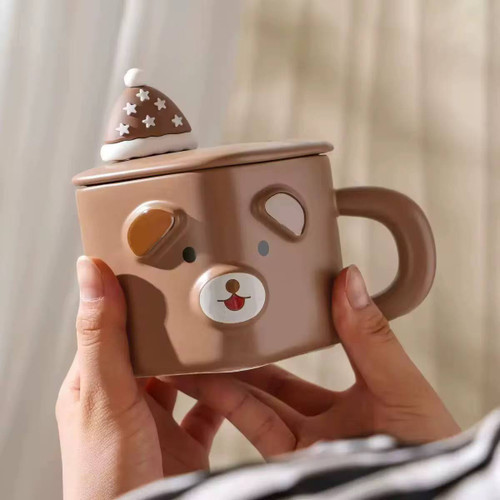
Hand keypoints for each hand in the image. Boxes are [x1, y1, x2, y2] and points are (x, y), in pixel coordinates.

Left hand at [56, 257, 222, 499]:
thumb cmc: (107, 477)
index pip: (114, 325)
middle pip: (154, 348)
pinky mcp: (186, 441)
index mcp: (96, 383)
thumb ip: (103, 336)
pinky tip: (239, 377)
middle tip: (198, 290)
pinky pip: (211, 407)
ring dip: (203, 357)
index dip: (132, 295)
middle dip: (175, 323)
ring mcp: (157, 421)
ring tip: (222, 326)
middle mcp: (127, 399)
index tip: (155, 264)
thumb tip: (90, 273)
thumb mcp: (105, 397)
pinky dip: (226, 393)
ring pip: (184, 376)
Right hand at [174, 266, 459, 457]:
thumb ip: (370, 336)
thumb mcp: (401, 387)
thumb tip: (350, 279)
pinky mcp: (289, 463)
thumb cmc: (428, 452)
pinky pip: (252, 426)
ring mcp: (305, 443)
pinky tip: (207, 380)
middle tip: (218, 324)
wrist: (423, 499)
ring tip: (199, 349)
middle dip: (243, 354)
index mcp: (355, 399)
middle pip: (273, 381)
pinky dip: (226, 402)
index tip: (263, 303)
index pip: (311, 360)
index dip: (284, 332)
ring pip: (254, 402)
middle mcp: (325, 422)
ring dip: (224, 375)